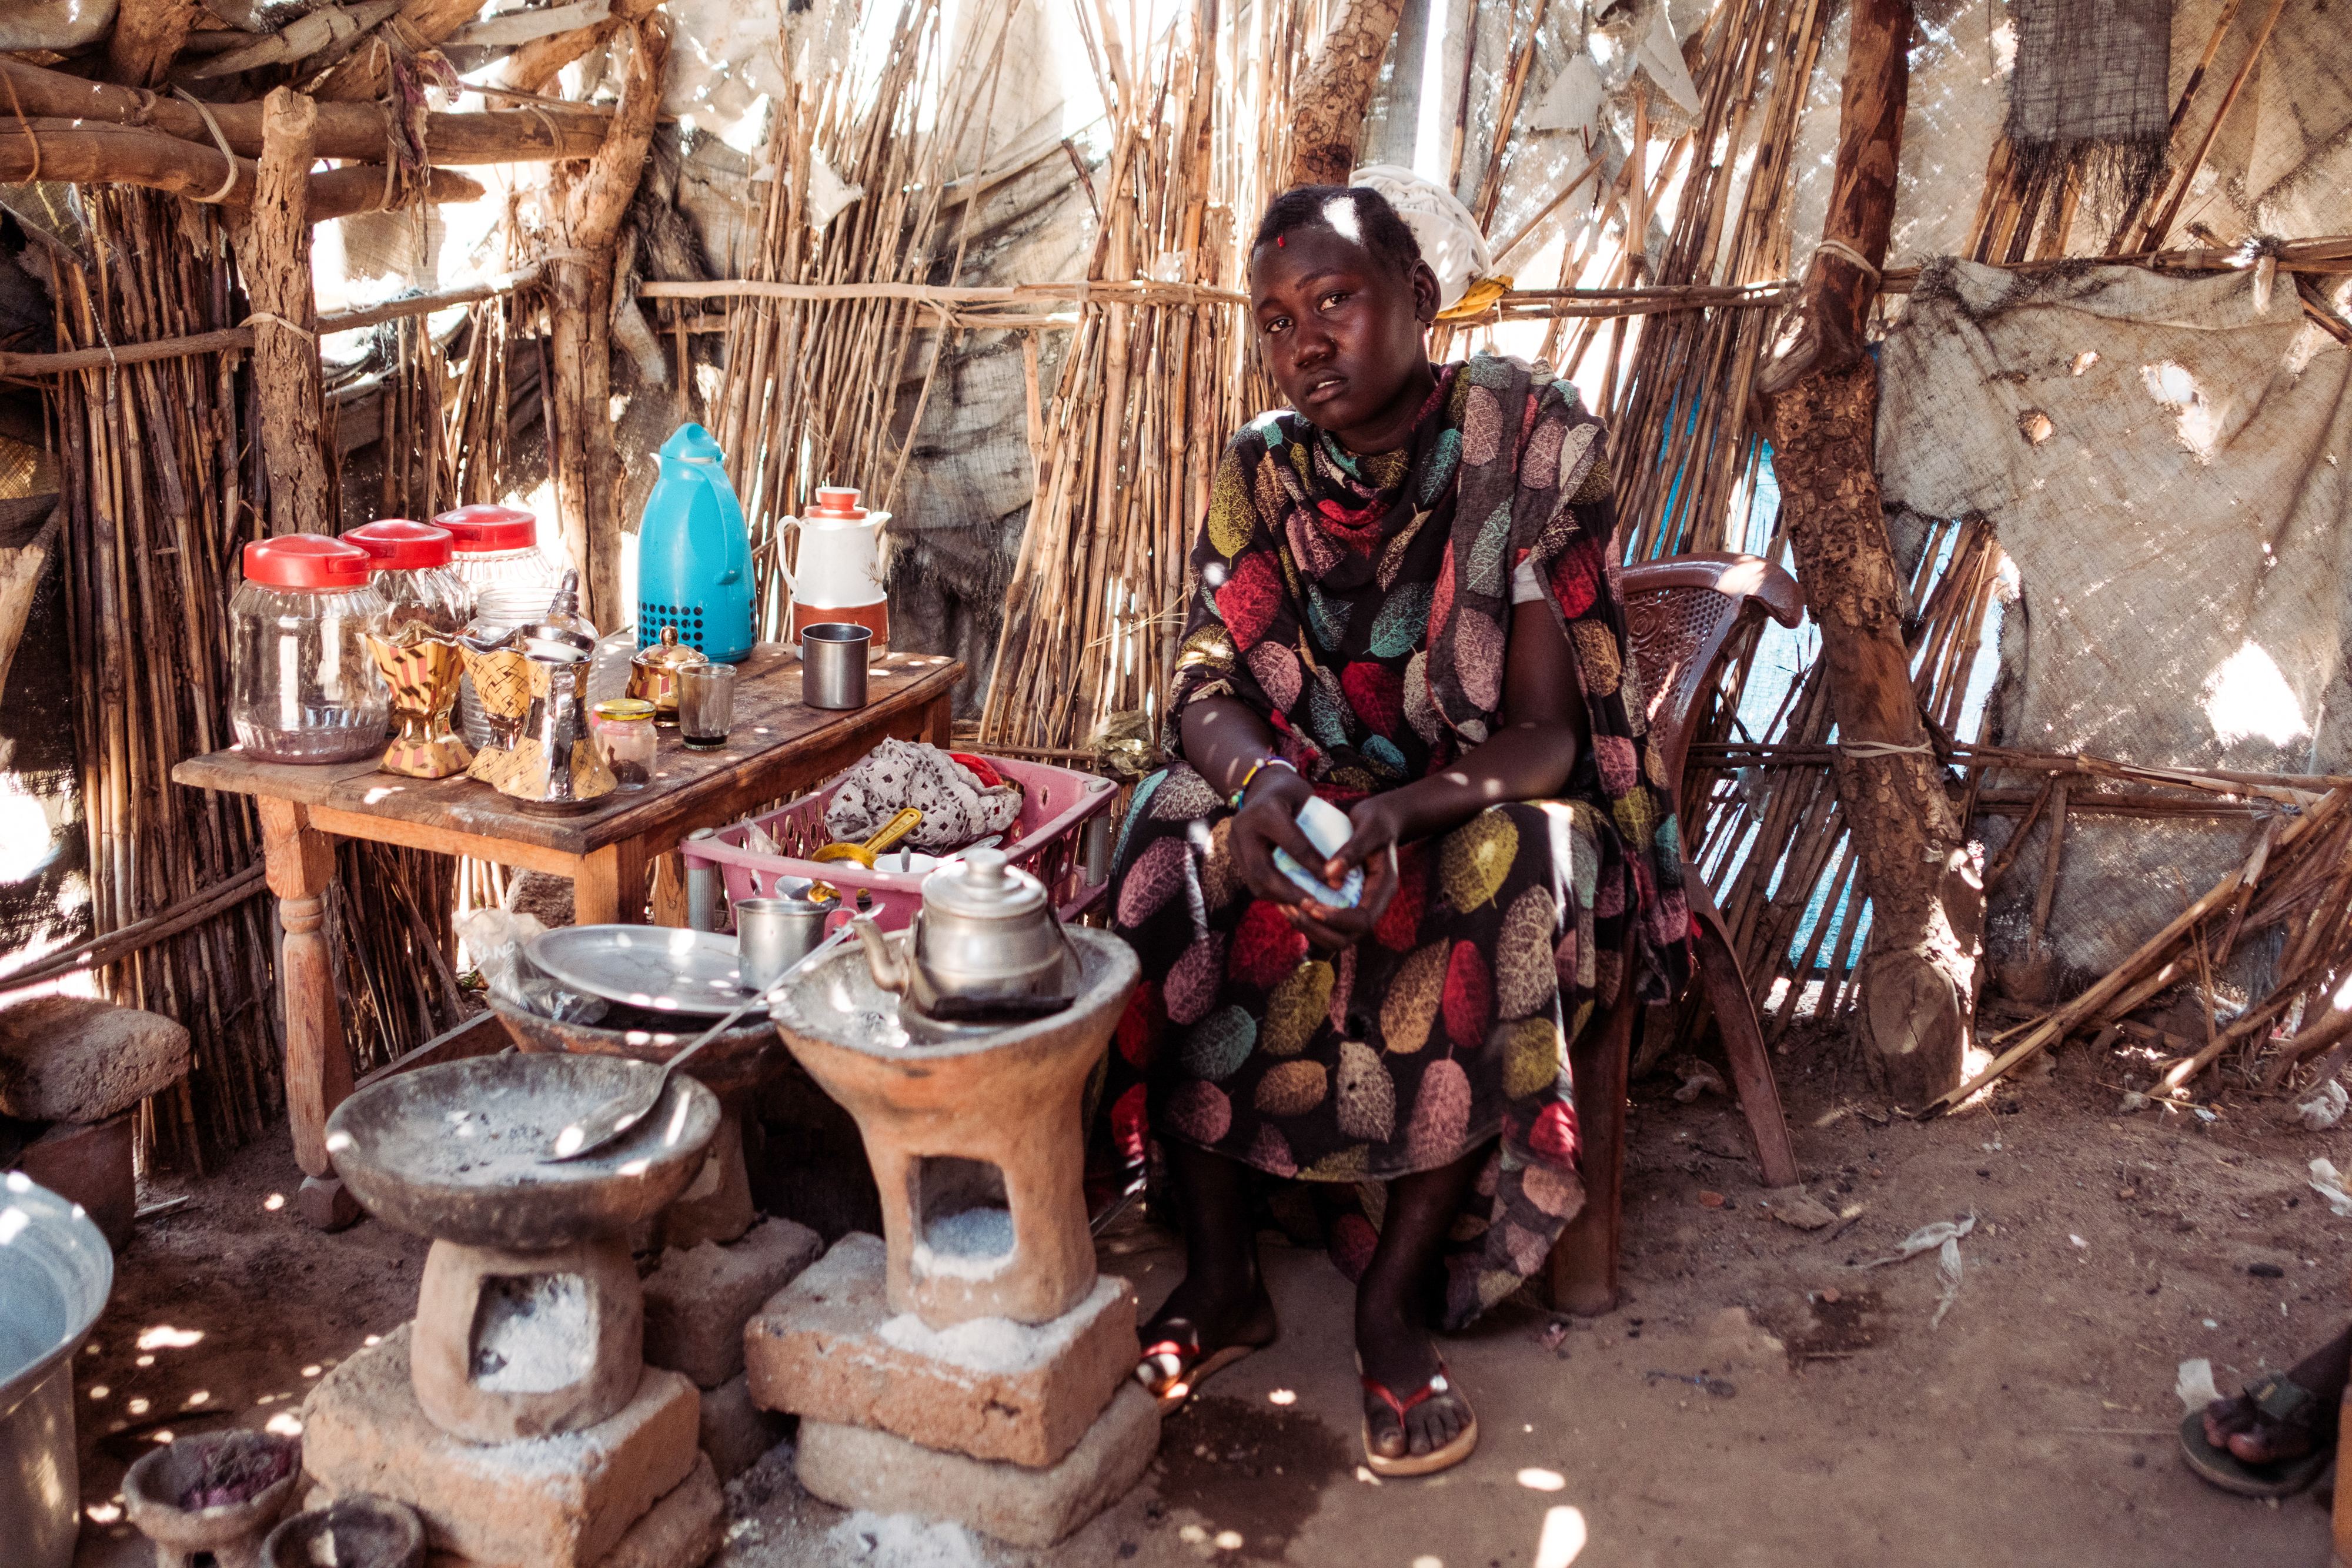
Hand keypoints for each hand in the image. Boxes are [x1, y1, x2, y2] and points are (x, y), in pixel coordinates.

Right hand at [1228, 766, 1323, 909]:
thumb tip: (1337, 867)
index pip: (1293, 846)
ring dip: (1279, 898)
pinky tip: (1291, 900)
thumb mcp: (1307, 801)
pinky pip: (1252, 880)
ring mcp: (1234, 841)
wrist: (1262, 786)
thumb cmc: (1292, 793)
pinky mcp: (1234, 853)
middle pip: (1263, 871)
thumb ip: (1316, 828)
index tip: (1334, 883)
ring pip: (1254, 881)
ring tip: (1303, 907)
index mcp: (1267, 810)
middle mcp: (1245, 827)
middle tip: (1313, 905)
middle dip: (1289, 892)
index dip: (1314, 867)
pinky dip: (1272, 893)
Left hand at [1287, 794, 1402, 948]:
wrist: (1378, 820)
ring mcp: (1356, 906)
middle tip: (1295, 909)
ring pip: (1332, 936)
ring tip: (1286, 907)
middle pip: (1346, 937)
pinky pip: (1323, 923)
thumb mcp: (1370, 828)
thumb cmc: (1377, 820)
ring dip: (1308, 928)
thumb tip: (1330, 873)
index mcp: (1383, 890)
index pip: (1364, 920)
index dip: (1338, 919)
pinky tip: (1285, 902)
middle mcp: (1371, 904)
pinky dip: (1305, 919)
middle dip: (1319, 928)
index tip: (1314, 906)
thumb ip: (1354, 849)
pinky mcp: (1341, 902)